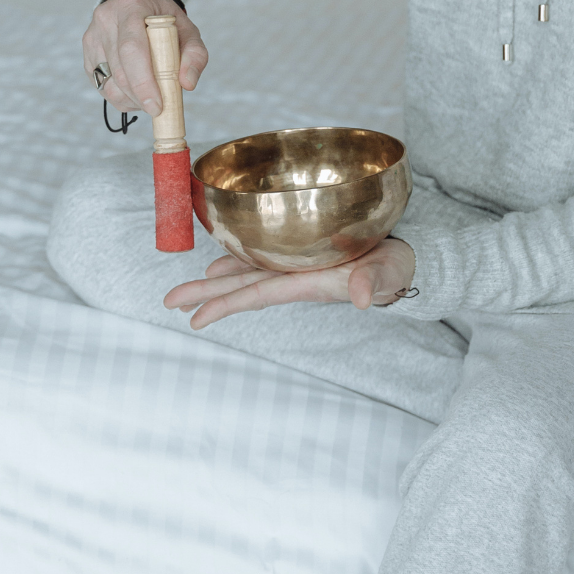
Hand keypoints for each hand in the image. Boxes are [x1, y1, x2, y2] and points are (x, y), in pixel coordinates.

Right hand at [84, 0, 207, 116]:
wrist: (141, 10)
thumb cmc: (167, 22)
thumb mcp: (189, 31)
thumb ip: (195, 55)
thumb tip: (187, 84)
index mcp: (132, 5)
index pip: (132, 48)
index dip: (143, 81)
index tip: (157, 105)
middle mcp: (106, 18)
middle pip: (120, 69)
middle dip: (140, 96)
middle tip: (158, 109)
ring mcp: (92, 37)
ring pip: (108, 82)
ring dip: (131, 100)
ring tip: (150, 98)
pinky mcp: (87, 54)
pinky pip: (102, 86)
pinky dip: (121, 98)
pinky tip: (136, 94)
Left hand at [164, 236, 416, 328]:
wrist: (404, 260)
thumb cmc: (395, 268)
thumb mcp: (388, 274)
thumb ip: (374, 283)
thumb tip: (362, 298)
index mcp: (308, 284)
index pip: (258, 295)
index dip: (225, 305)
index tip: (195, 319)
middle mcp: (295, 277)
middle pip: (242, 287)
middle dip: (205, 295)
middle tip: (168, 302)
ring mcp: (296, 267)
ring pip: (248, 274)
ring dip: (217, 282)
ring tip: (188, 289)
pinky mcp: (302, 254)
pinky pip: (263, 259)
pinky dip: (239, 261)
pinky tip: (220, 263)